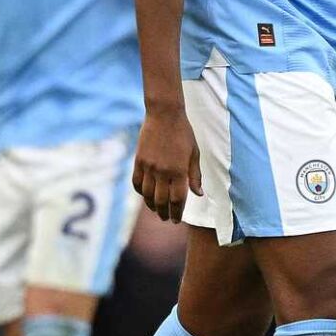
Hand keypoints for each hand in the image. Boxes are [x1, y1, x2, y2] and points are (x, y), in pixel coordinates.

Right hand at [132, 107, 201, 222]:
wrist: (164, 114)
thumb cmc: (183, 133)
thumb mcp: (194, 153)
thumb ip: (195, 175)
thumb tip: (198, 194)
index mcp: (179, 170)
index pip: (177, 199)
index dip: (177, 213)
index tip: (176, 220)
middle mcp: (163, 171)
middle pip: (161, 201)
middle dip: (164, 213)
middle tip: (166, 219)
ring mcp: (149, 166)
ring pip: (147, 194)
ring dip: (152, 206)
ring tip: (156, 210)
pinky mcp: (139, 161)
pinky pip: (137, 182)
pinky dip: (140, 192)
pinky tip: (145, 195)